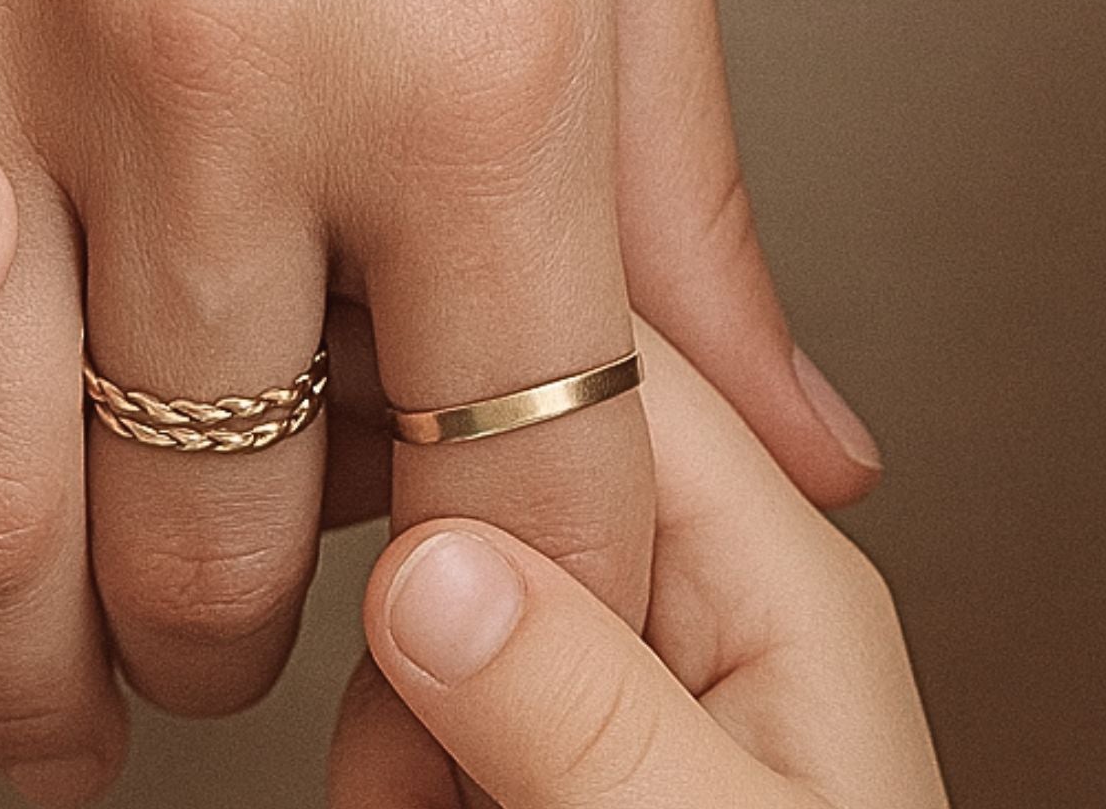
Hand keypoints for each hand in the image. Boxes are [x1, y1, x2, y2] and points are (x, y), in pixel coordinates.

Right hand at [331, 326, 947, 807]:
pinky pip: (428, 662)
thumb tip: (429, 570)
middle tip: (374, 654)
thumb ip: (584, 717)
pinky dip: (388, 738)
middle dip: (401, 543)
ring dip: (385, 671)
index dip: (463, 343)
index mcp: (772, 570)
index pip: (607, 358)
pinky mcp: (548, 720)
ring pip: (438, 555)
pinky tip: (408, 802)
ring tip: (408, 790)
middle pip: (500, 442)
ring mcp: (614, 653)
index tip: (332, 377)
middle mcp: (692, 586)